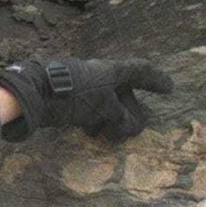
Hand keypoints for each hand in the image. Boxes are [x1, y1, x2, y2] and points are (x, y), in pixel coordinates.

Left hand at [0, 58, 172, 141]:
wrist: (36, 94)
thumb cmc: (75, 96)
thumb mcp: (105, 108)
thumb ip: (122, 118)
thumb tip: (131, 128)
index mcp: (111, 71)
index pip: (140, 71)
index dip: (156, 80)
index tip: (170, 89)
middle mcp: (99, 75)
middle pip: (123, 93)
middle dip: (131, 112)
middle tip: (134, 128)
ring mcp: (84, 87)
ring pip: (107, 104)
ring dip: (112, 120)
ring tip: (110, 135)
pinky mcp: (69, 98)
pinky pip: (90, 110)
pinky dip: (96, 122)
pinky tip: (92, 133)